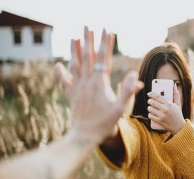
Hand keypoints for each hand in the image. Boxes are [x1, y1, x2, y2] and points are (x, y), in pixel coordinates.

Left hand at [55, 26, 142, 144]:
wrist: (85, 136)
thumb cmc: (105, 124)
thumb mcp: (120, 109)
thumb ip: (127, 92)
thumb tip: (135, 77)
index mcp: (99, 84)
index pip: (104, 59)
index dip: (106, 44)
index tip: (107, 31)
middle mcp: (87, 83)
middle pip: (88, 57)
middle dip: (89, 40)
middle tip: (88, 27)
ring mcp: (77, 88)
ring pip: (75, 65)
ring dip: (75, 50)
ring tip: (74, 38)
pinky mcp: (71, 95)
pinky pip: (65, 80)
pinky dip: (62, 72)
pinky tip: (58, 64)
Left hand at [147, 84, 185, 134]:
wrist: (179, 126)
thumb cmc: (178, 114)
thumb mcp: (178, 104)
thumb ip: (176, 94)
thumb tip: (174, 85)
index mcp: (169, 104)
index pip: (158, 97)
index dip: (152, 94)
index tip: (149, 93)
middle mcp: (165, 109)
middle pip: (153, 102)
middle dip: (149, 101)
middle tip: (149, 101)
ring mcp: (162, 116)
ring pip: (150, 109)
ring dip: (149, 107)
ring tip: (150, 107)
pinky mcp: (159, 121)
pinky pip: (151, 116)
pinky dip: (150, 114)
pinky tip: (151, 113)